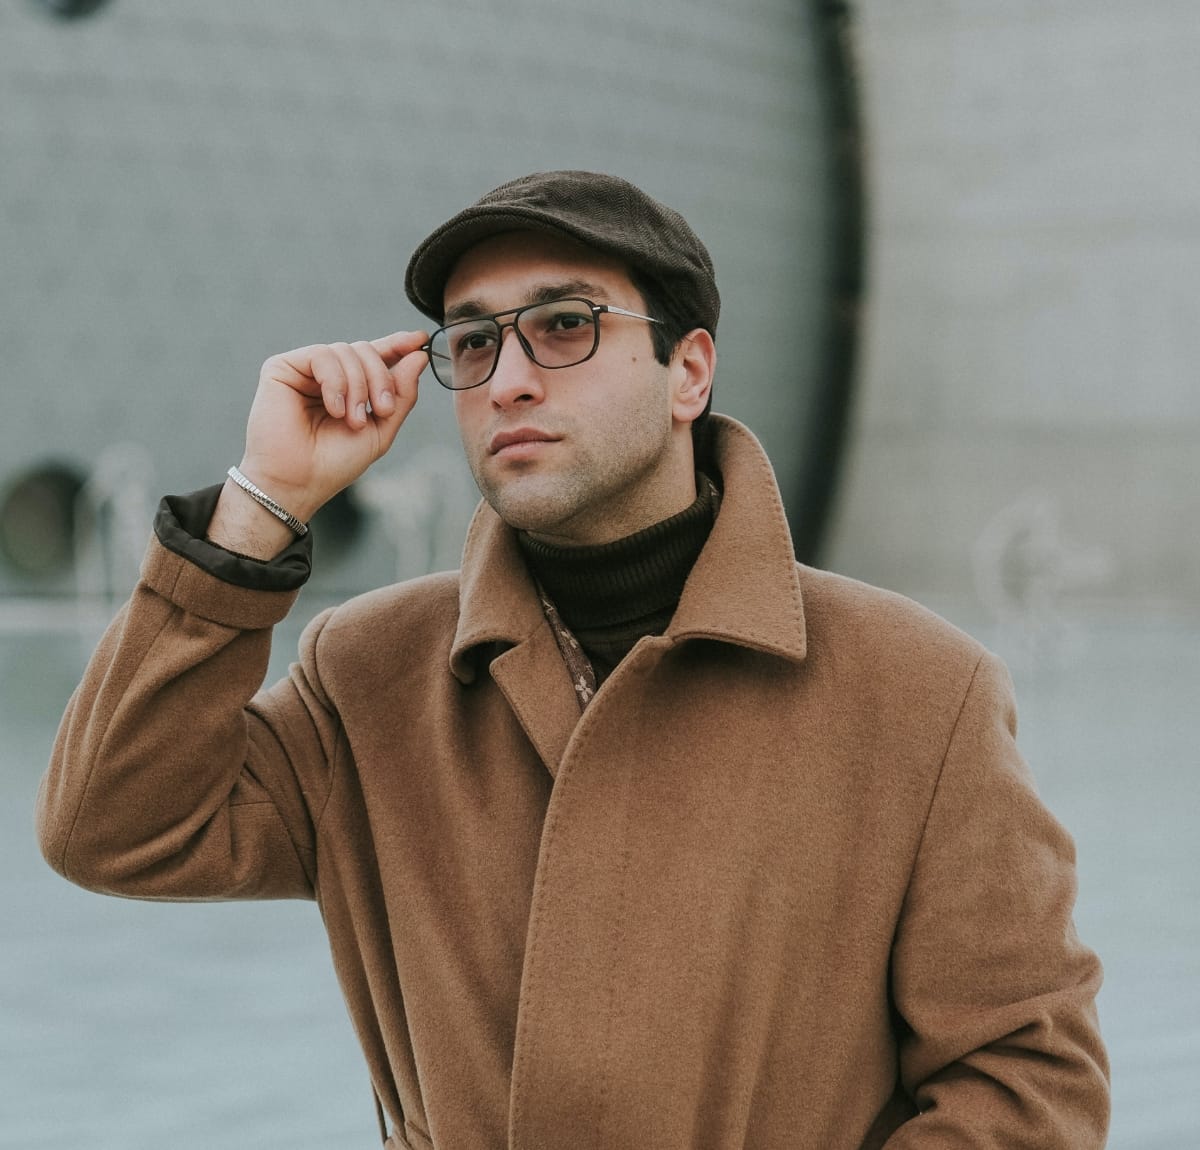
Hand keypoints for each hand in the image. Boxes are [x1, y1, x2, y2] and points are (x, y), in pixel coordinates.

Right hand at [239, 330, 428, 521]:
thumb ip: (401, 394)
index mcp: (350, 388)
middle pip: (365, 349)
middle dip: (381, 378)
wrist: (300, 482)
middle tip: (382, 410)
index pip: (375, 355)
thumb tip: (419, 356)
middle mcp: (328, 375)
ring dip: (358, 386)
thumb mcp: (382, 429)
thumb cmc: (335, 463)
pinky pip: (322, 355)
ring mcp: (305, 370)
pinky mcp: (282, 367)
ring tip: (353, 420)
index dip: (398, 344)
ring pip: (346, 350)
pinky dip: (336, 382)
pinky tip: (334, 409)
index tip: (420, 340)